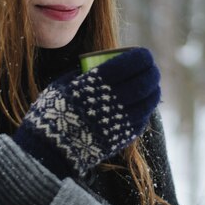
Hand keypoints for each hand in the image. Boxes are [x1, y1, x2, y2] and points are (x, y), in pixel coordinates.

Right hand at [14, 47, 160, 177]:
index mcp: (97, 82)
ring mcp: (121, 120)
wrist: (51, 150)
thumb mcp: (62, 85)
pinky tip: (142, 104)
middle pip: (145, 80)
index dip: (141, 56)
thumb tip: (94, 66)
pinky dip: (146, 109)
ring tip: (150, 85)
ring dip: (153, 89)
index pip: (131, 63)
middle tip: (150, 68)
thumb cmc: (52, 113)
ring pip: (150, 100)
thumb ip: (82, 74)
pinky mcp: (124, 137)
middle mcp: (114, 99)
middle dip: (151, 71)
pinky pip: (143, 118)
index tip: (142, 54)